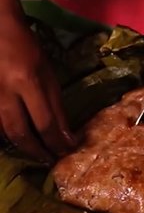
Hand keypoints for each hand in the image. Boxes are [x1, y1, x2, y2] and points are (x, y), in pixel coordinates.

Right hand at [0, 12, 75, 162]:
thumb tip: (68, 138)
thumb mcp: (49, 77)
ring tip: (36, 152)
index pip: (44, 123)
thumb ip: (57, 109)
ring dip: (20, 146)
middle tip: (49, 161)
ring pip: (2, 131)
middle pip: (19, 133)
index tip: (66, 152)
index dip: (56, 142)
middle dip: (36, 152)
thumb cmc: (27, 50)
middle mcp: (3, 91)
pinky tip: (17, 139)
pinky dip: (5, 134)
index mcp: (26, 82)